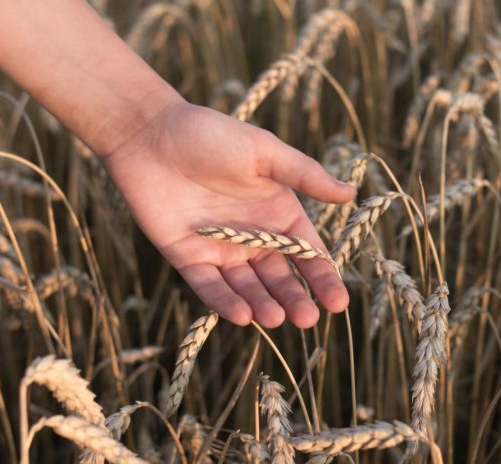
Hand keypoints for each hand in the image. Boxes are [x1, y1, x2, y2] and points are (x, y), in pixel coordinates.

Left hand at [104, 99, 355, 327]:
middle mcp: (252, 236)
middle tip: (307, 320)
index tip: (338, 303)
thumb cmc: (212, 135)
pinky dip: (224, 301)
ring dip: (262, 305)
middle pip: (279, 277)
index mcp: (277, 213)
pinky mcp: (187, 256)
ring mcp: (220, 249)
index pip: (305, 253)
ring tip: (276, 320)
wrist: (151, 133)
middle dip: (294, 299)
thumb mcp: (264, 152)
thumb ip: (304, 175)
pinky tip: (242, 316)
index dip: (322, 278)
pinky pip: (208, 285)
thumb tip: (350, 193)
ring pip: (246, 286)